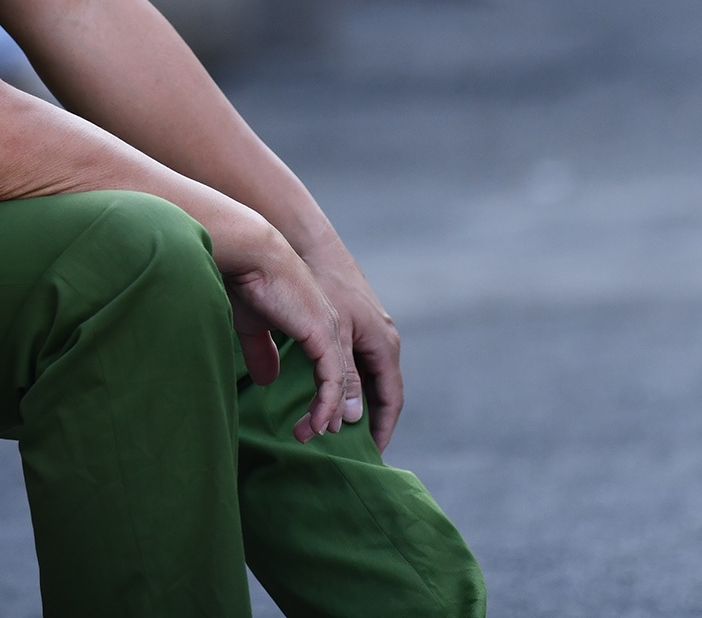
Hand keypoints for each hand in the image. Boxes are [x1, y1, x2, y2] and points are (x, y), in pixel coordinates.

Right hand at [222, 235, 361, 442]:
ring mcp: (332, 332)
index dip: (339, 400)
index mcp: (322, 327)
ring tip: (310, 436)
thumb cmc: (250, 284)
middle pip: (356, 382)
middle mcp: (335, 331)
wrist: (251, 255)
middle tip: (328, 439)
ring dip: (328, 415)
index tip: (327, 427)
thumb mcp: (255, 326)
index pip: (342, 371)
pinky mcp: (323, 335)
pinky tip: (316, 424)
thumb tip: (267, 380)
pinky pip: (332, 380)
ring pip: (343, 385)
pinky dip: (326, 405)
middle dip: (345, 415)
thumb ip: (264, 353)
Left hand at [304, 242, 403, 449]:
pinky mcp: (350, 324)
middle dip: (367, 422)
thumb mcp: (335, 334)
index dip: (382, 430)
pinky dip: (343, 383)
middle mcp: (381, 340)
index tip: (370, 457)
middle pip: (380, 392)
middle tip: (350, 450)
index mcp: (384, 345)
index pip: (391, 400)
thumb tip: (351, 418)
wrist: (310, 244)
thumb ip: (344, 375)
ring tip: (334, 429)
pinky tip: (323, 393)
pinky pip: (353, 363)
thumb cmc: (325, 285)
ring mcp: (366, 331)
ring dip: (352, 403)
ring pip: (365, 378)